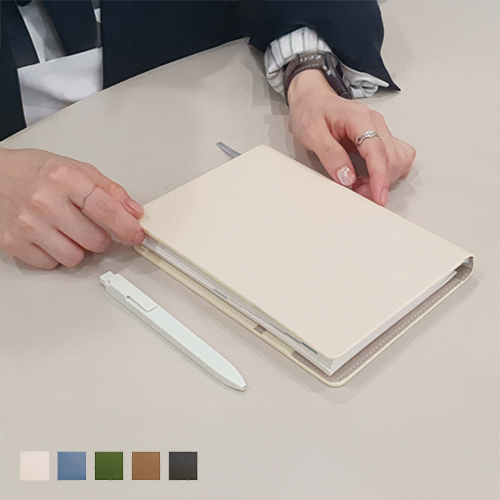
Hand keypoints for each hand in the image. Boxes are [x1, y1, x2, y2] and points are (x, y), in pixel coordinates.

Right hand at [0, 147, 144, 268]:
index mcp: (64, 179)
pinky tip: (51, 237)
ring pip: (75, 258)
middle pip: (95, 240)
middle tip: (90, 226)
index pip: (106, 210)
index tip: (137, 235)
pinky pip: (52, 264)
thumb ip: (110, 190)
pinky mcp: (13, 243)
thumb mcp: (77, 169)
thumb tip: (134, 212)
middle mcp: (45, 203)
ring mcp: (27, 225)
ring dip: (79, 249)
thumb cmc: (37, 172)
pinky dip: (57, 255)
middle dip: (100, 238)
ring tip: (68, 230)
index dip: (127, 227)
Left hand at [287, 69, 415, 205]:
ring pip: (398, 159)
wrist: (312, 100)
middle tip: (357, 192)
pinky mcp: (381, 138)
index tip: (379, 196)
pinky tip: (368, 177)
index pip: (377, 150)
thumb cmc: (311, 113)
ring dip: (384, 178)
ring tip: (360, 184)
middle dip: (379, 182)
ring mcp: (380, 129)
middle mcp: (375, 122)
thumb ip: (330, 156)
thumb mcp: (312, 134)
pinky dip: (386, 172)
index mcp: (359, 118)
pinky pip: (396, 157)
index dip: (380, 176)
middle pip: (392, 158)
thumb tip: (347, 178)